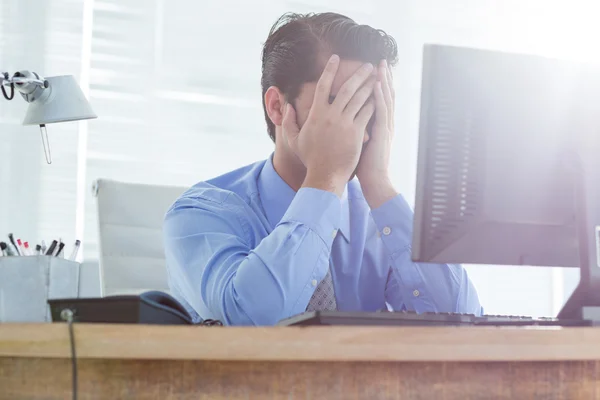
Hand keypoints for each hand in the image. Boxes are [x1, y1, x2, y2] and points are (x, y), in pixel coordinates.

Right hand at [282, 55, 375, 196]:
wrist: (325, 174)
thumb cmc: (310, 158)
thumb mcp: (294, 139)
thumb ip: (289, 121)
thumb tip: (287, 106)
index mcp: (316, 114)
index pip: (323, 85)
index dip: (329, 70)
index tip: (336, 58)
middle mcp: (331, 115)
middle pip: (347, 88)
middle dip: (359, 74)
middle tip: (368, 65)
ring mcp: (345, 123)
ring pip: (359, 99)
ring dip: (369, 86)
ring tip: (376, 77)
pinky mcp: (356, 133)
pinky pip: (366, 113)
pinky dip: (373, 103)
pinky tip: (379, 97)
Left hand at [356, 60, 398, 208]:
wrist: (374, 181)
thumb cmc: (364, 165)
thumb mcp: (360, 143)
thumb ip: (358, 129)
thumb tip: (347, 121)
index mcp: (378, 125)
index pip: (378, 100)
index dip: (377, 85)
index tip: (372, 71)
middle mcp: (384, 123)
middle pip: (385, 95)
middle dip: (383, 77)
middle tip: (380, 61)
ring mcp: (385, 127)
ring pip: (385, 99)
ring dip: (383, 81)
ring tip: (380, 65)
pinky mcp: (382, 132)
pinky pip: (381, 111)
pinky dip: (380, 96)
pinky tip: (377, 84)